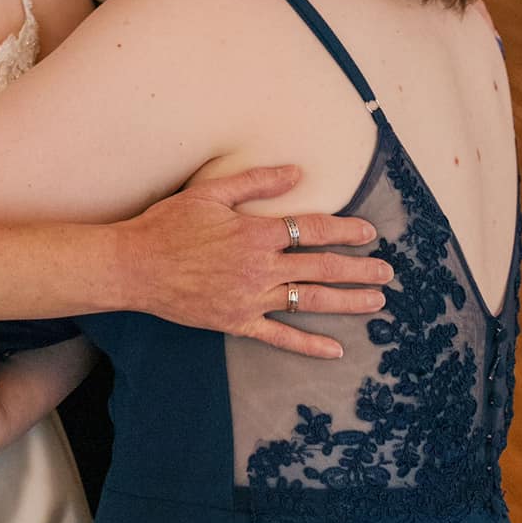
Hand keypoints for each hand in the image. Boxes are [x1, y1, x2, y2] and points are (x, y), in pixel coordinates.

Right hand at [121, 165, 390, 357]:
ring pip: (308, 301)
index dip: (345, 230)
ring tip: (377, 302)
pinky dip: (308, 345)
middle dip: (359, 270)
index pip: (312, 229)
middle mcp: (260, 268)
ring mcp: (250, 298)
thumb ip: (256, 182)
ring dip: (347, 302)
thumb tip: (296, 172)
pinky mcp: (237, 322)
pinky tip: (335, 350)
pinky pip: (280, 337)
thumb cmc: (167, 225)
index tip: (368, 233)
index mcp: (256, 233)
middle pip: (321, 268)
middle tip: (387, 272)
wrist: (134, 266)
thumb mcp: (209, 193)